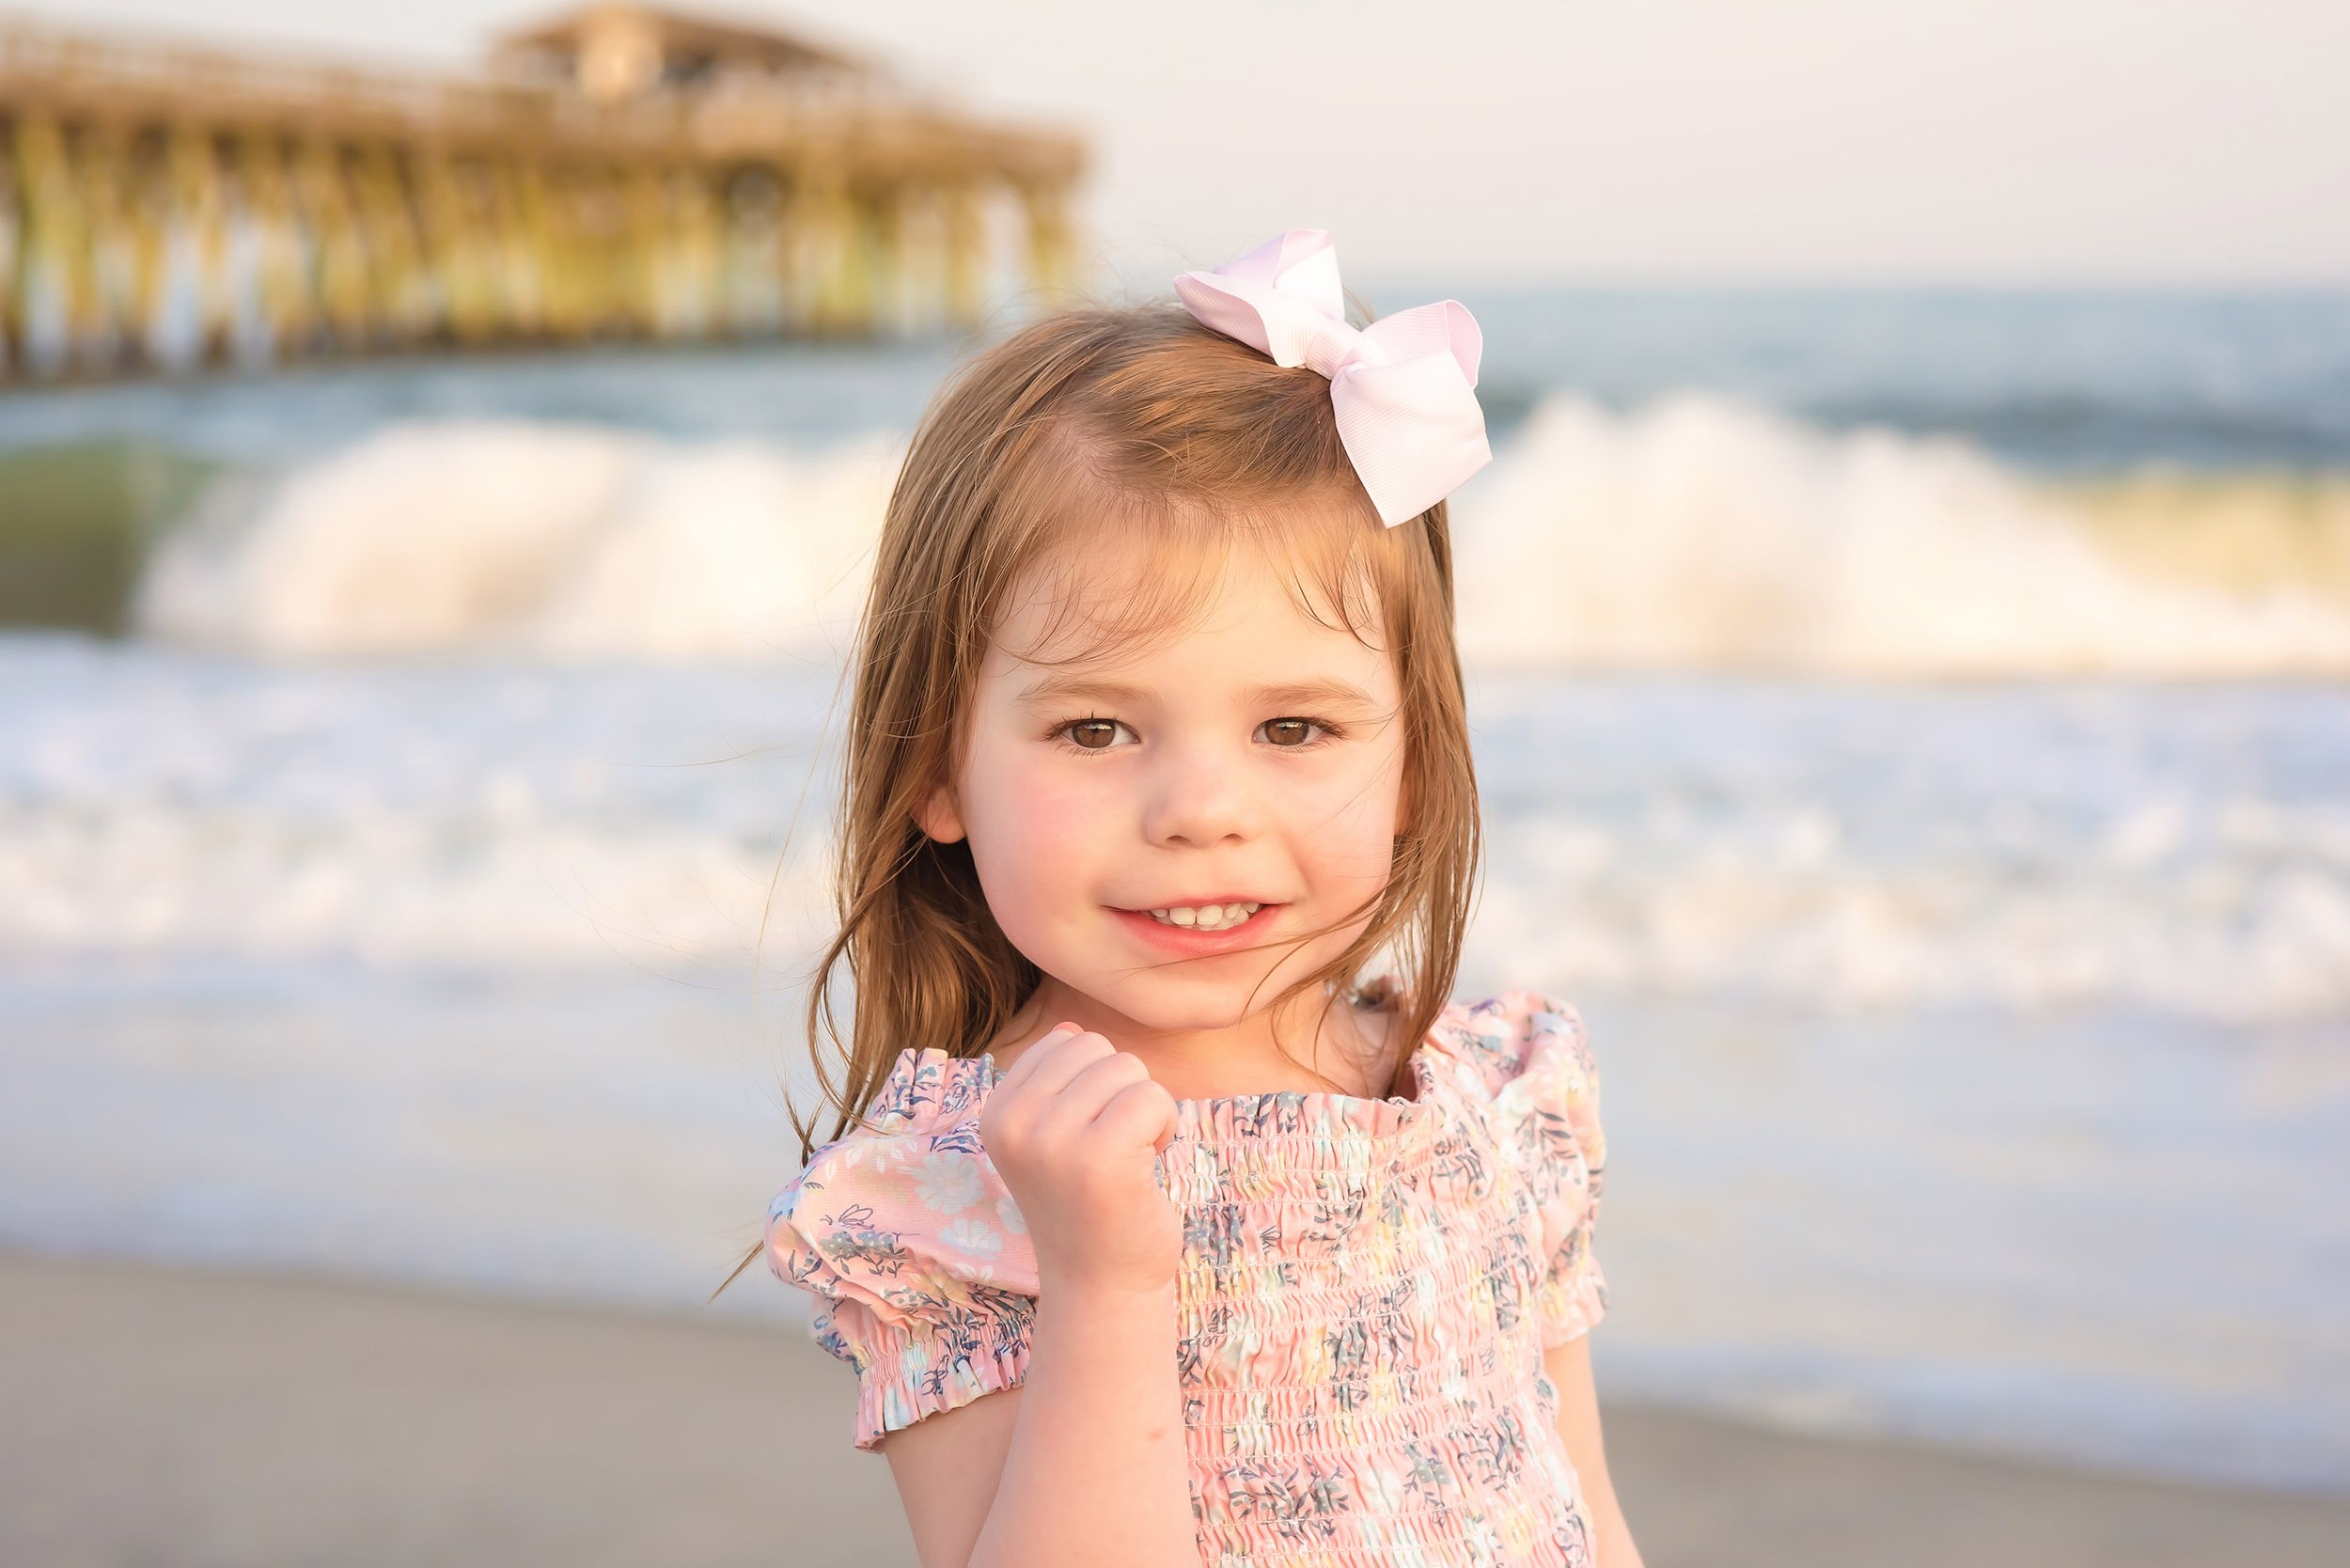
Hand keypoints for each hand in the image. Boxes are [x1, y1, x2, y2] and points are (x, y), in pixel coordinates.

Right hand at [980, 1023, 1181, 1297]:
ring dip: (1145, 1111)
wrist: (1102, 1286)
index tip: (1087, 1137)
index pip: (1064, 1041)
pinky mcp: (1099, 1158)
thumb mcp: (1052, 1138)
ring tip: (1127, 1161)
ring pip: (1129, 1069)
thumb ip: (1055, 1083)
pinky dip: (1166, 1127)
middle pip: (1098, 1049)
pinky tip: (1147, 1167)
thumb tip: (1071, 1027)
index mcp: (996, 1113)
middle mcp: (1014, 1124)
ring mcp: (1052, 1141)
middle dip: (1121, 1092)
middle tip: (1113, 1151)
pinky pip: (1153, 1098)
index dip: (1094, 1084)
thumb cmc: (1089, 1206)